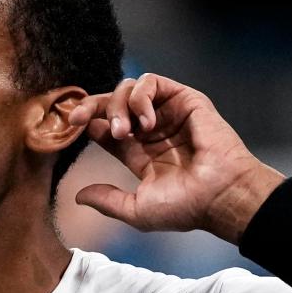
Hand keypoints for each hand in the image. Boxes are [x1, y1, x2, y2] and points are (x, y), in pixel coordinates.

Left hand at [68, 73, 284, 243]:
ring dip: (116, 106)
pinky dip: (140, 97)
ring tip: (123, 132)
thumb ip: (108, 201)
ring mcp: (167, 113)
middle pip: (111, 104)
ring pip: (128, 89)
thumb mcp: (137, 210)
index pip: (104, 127)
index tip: (71, 128)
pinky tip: (144, 122)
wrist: (220, 195)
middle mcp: (151, 130)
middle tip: (78, 120)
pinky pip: (151, 82)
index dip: (87, 122)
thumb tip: (78, 197)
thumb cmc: (186, 207)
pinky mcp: (183, 99)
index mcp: (139, 152)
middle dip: (91, 107)